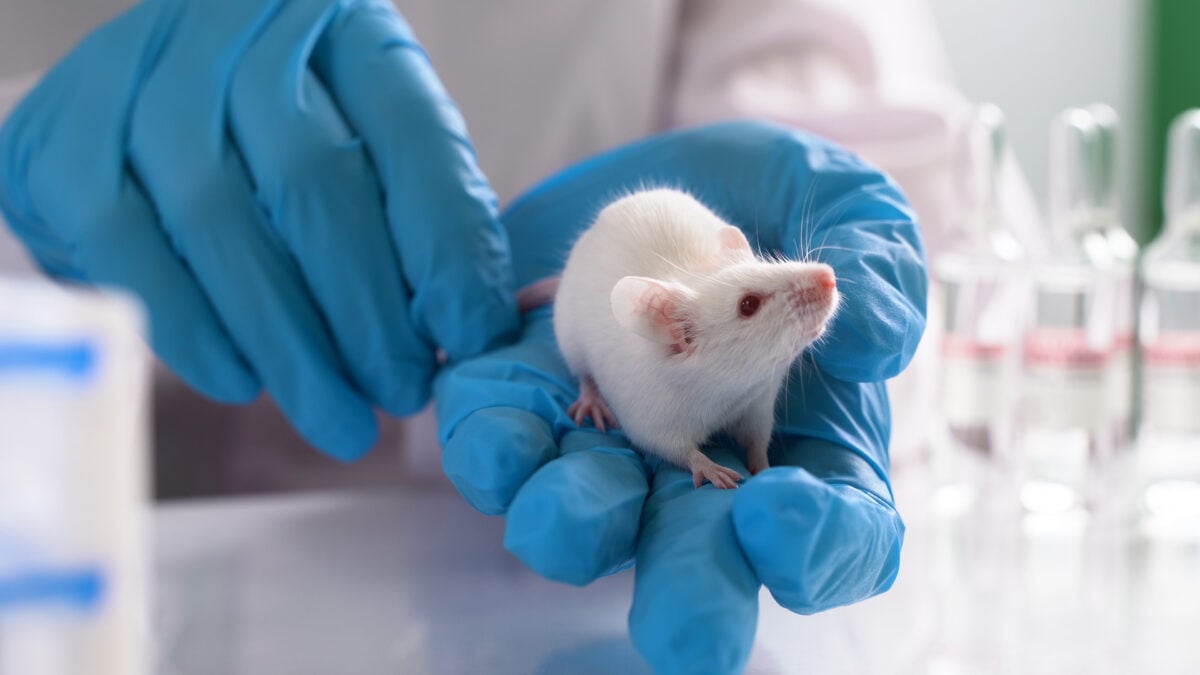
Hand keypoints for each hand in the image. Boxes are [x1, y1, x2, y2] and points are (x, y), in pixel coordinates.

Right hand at [0, 0, 516, 459]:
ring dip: (287, 340)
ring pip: (218, 219)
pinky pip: (126, 247)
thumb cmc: (284, 138)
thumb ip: (421, 216)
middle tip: (398, 391)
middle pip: (311, 181)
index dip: (446, 245)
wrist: (150, 102)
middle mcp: (238, 27)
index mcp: (342, 25)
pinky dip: (191, 330)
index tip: (469, 335)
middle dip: (366, 313)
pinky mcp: (60, 136)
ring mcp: (139, 75)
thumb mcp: (368, 143)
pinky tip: (240, 380)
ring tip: (337, 412)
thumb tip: (470, 330)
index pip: (409, 133)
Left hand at [436, 121, 924, 672]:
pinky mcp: (533, 404)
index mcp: (807, 441)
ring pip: (594, 518)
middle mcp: (708, 464)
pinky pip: (506, 448)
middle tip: (684, 637)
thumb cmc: (779, 194)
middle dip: (691, 598)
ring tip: (562, 508)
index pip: (835, 529)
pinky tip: (505, 435)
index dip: (816, 545)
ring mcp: (617, 442)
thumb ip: (879, 261)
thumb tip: (874, 349)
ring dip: (576, 525)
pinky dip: (501, 450)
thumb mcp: (847, 203)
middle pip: (706, 560)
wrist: (663, 168)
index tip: (780, 515)